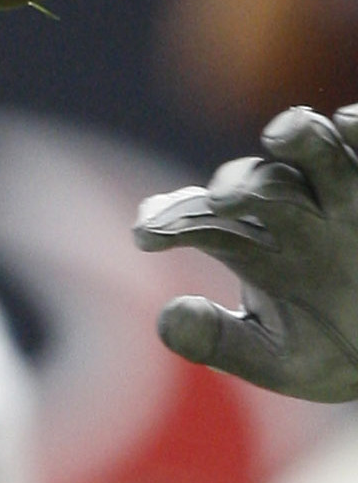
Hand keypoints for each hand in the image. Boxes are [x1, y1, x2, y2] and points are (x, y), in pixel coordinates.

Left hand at [133, 103, 357, 398]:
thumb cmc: (335, 353)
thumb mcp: (278, 361)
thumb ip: (220, 342)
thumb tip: (169, 316)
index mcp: (251, 242)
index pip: (200, 220)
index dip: (171, 220)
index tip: (144, 234)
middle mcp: (293, 209)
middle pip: (257, 181)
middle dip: (239, 186)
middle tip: (222, 202)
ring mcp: (345, 196)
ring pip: (314, 153)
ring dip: (300, 137)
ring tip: (283, 131)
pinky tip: (350, 121)